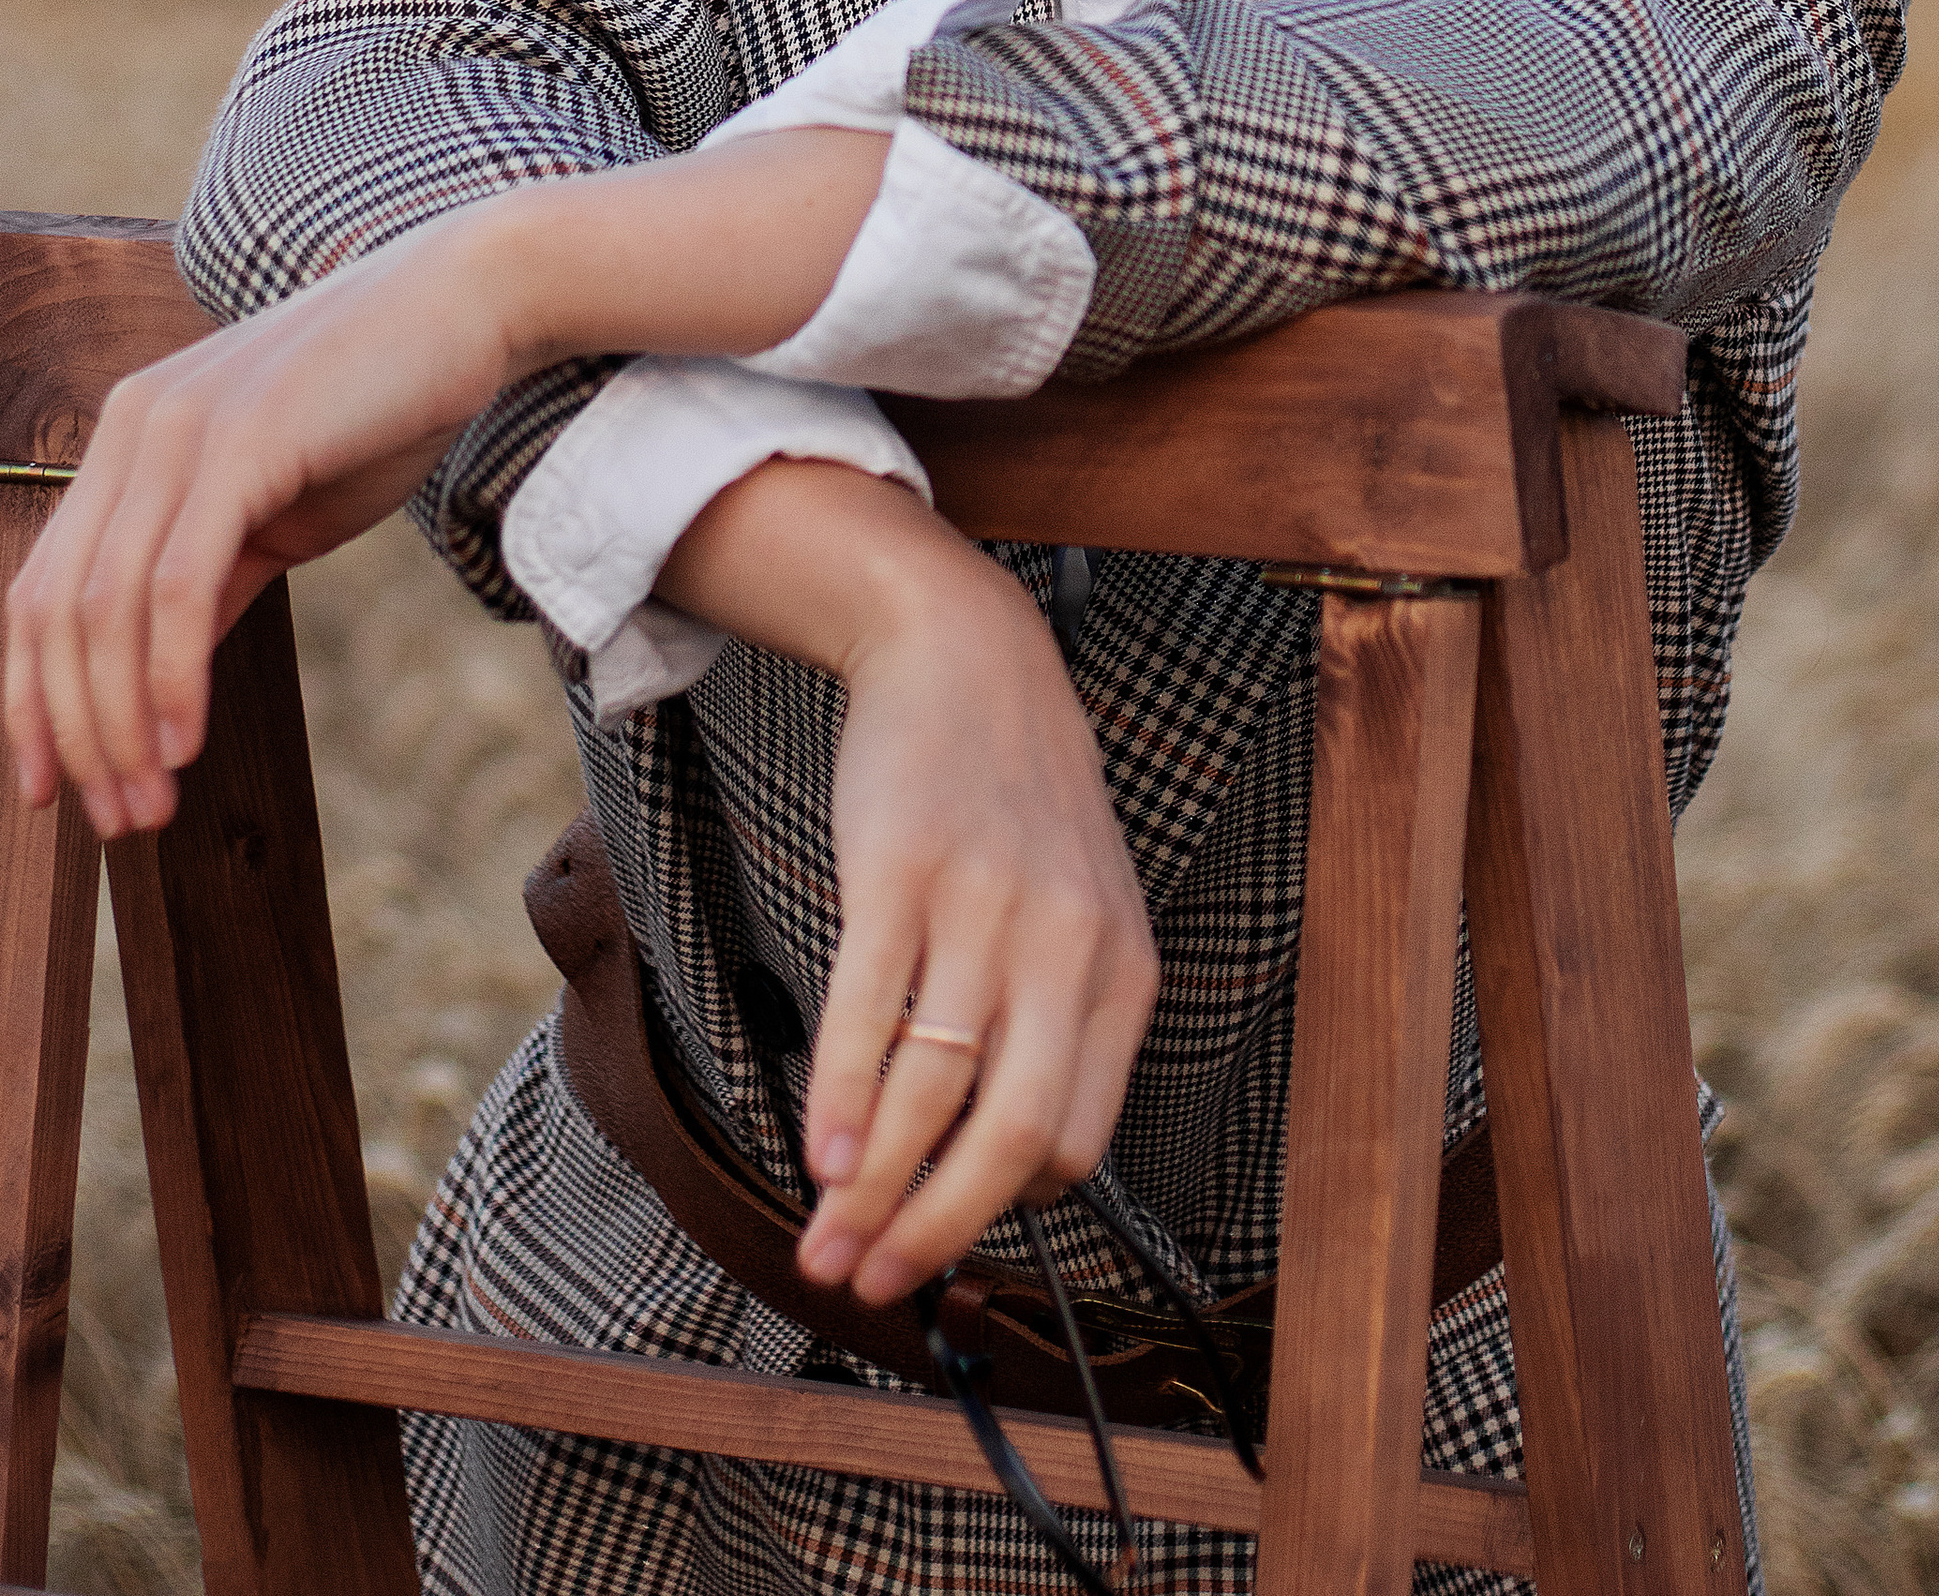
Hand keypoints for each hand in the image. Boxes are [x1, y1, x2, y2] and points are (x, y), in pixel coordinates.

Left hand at [2, 127, 891, 840]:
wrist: (474, 303)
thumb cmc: (384, 403)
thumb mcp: (280, 506)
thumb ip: (210, 574)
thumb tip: (156, 683)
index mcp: (131, 436)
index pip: (44, 588)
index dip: (35, 700)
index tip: (57, 791)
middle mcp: (133, 424)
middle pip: (57, 608)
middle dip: (74, 731)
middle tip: (118, 821)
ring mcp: (180, 425)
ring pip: (105, 606)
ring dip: (119, 723)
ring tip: (152, 803)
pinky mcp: (240, 438)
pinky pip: (175, 582)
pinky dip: (168, 675)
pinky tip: (187, 741)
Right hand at [656, 462, 1157, 1300]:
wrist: (965, 654)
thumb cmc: (1014, 800)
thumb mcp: (1078, 906)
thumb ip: (1057, 1019)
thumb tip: (992, 1161)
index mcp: (1123, 969)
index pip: (1074, 1141)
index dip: (1001, 1209)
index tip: (940, 1239)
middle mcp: (1065, 946)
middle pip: (1011, 1138)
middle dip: (936, 1232)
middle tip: (872, 1284)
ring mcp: (983, 906)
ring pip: (930, 1091)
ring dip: (871, 1188)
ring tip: (824, 1241)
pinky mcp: (901, 872)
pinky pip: (868, 1012)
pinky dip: (838, 1099)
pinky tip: (815, 1153)